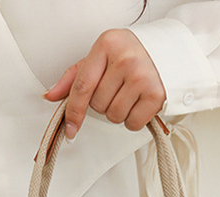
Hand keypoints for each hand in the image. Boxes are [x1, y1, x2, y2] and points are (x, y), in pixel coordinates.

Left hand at [44, 29, 165, 139]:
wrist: (167, 53)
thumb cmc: (130, 55)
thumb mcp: (100, 58)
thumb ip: (74, 77)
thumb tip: (51, 95)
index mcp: (106, 45)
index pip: (82, 86)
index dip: (74, 111)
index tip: (70, 129)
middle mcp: (125, 59)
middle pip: (98, 105)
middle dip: (104, 104)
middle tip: (117, 90)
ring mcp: (141, 76)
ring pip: (114, 116)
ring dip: (118, 113)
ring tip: (129, 95)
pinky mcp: (156, 95)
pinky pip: (132, 123)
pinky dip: (133, 120)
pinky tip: (139, 103)